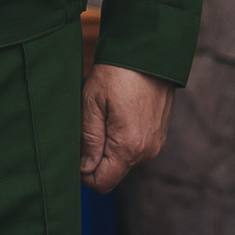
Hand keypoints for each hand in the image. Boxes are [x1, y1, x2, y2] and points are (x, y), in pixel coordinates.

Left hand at [80, 63, 173, 191]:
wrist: (149, 52)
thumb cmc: (118, 73)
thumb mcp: (92, 103)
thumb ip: (89, 140)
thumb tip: (84, 168)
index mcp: (129, 147)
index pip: (102, 183)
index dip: (83, 172)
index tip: (76, 150)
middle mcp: (147, 151)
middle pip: (112, 172)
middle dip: (95, 157)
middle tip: (88, 125)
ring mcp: (155, 143)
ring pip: (122, 160)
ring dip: (108, 145)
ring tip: (104, 114)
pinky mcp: (158, 134)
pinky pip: (134, 147)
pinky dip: (122, 138)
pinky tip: (117, 113)